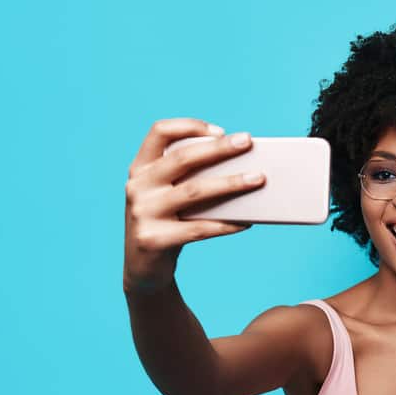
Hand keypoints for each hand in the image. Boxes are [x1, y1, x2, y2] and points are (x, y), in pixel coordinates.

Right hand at [123, 118, 264, 292]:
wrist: (143, 269)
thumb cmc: (166, 224)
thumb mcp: (167, 195)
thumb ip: (188, 178)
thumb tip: (240, 165)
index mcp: (140, 169)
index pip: (159, 132)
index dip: (189, 125)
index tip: (219, 130)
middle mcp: (137, 186)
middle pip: (182, 159)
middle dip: (218, 148)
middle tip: (247, 142)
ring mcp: (143, 213)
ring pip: (194, 191)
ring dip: (230, 183)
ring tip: (258, 179)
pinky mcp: (153, 240)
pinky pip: (198, 229)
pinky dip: (226, 224)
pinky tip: (246, 221)